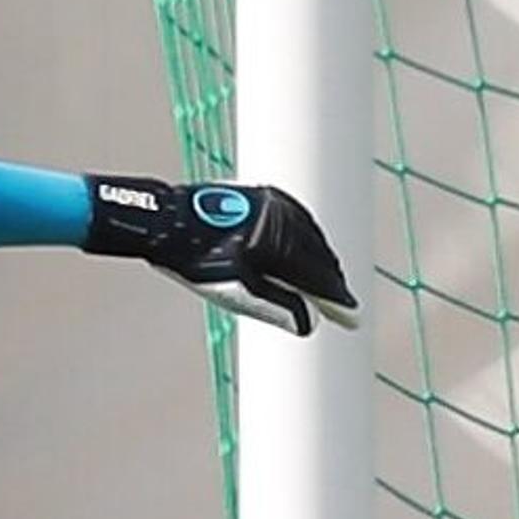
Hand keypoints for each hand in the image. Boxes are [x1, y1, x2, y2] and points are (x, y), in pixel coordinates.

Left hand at [82, 176, 360, 335]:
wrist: (164, 223)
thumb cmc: (195, 260)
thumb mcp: (237, 294)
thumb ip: (278, 307)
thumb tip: (310, 323)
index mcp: (277, 240)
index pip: (317, 274)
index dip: (337, 299)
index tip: (354, 318)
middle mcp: (281, 216)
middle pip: (318, 254)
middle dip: (331, 280)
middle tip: (344, 305)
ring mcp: (272, 202)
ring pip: (309, 236)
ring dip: (321, 259)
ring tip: (328, 282)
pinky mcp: (263, 195)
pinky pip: (297, 222)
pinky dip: (307, 241)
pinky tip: (306, 251)